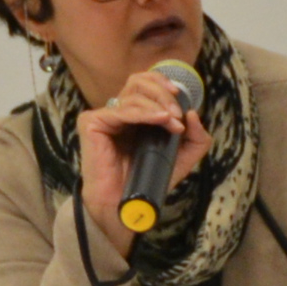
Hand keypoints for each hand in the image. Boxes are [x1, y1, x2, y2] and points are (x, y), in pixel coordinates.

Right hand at [76, 65, 211, 257]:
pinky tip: (159, 119)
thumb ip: (195, 138)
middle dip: (162, 93)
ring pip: (132, 95)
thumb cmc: (147, 180)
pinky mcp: (91, 122)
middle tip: (177, 113)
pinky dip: (143, 113)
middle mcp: (117, 111)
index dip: (162, 83)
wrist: (123, 203)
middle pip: (138, 82)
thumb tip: (194, 114)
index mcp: (134, 114)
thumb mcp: (181, 158)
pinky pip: (121, 110)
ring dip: (158, 106)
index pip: (144, 84)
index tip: (180, 95)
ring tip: (172, 123)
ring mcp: (103, 116)